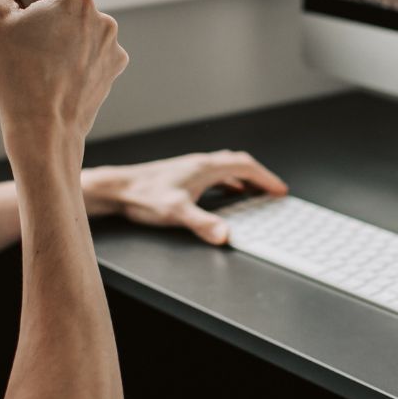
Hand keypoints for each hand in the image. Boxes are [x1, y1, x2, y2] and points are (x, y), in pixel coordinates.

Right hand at [0, 0, 127, 151]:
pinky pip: (78, 62)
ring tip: (15, 78)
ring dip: (39, 54)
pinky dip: (57, 71)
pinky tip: (35, 89)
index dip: (19, 6)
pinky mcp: (109, 74)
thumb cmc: (17, 76)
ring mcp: (110, 49)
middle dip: (30, 32)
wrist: (43, 133)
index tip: (9, 28)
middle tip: (8, 55)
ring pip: (65, 40)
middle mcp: (102, 19)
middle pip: (55, 14)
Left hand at [83, 151, 287, 244]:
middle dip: (260, 177)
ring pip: (226, 168)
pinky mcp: (182, 176)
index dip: (266, 178)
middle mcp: (200, 163)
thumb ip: (203, 224)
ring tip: (256, 193)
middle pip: (239, 164)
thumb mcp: (177, 212)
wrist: (118, 188)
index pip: (245, 167)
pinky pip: (214, 175)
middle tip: (273, 191)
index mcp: (205, 168)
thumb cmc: (144, 197)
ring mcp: (191, 168)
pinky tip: (225, 194)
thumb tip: (226, 235)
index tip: (280, 190)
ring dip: (244, 179)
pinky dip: (228, 183)